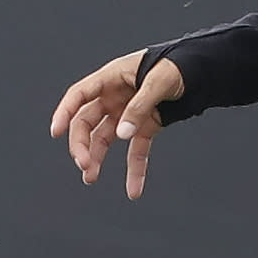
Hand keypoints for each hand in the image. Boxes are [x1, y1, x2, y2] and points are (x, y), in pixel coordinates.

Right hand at [49, 49, 185, 197]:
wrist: (201, 71)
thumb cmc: (178, 66)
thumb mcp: (159, 81)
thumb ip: (139, 106)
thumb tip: (122, 134)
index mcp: (112, 78)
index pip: (80, 95)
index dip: (65, 112)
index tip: (56, 131)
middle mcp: (114, 97)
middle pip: (87, 121)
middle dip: (81, 143)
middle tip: (83, 164)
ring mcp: (128, 113)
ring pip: (105, 138)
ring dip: (97, 158)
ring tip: (90, 178)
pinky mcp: (145, 127)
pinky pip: (136, 151)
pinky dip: (135, 170)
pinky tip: (134, 191)